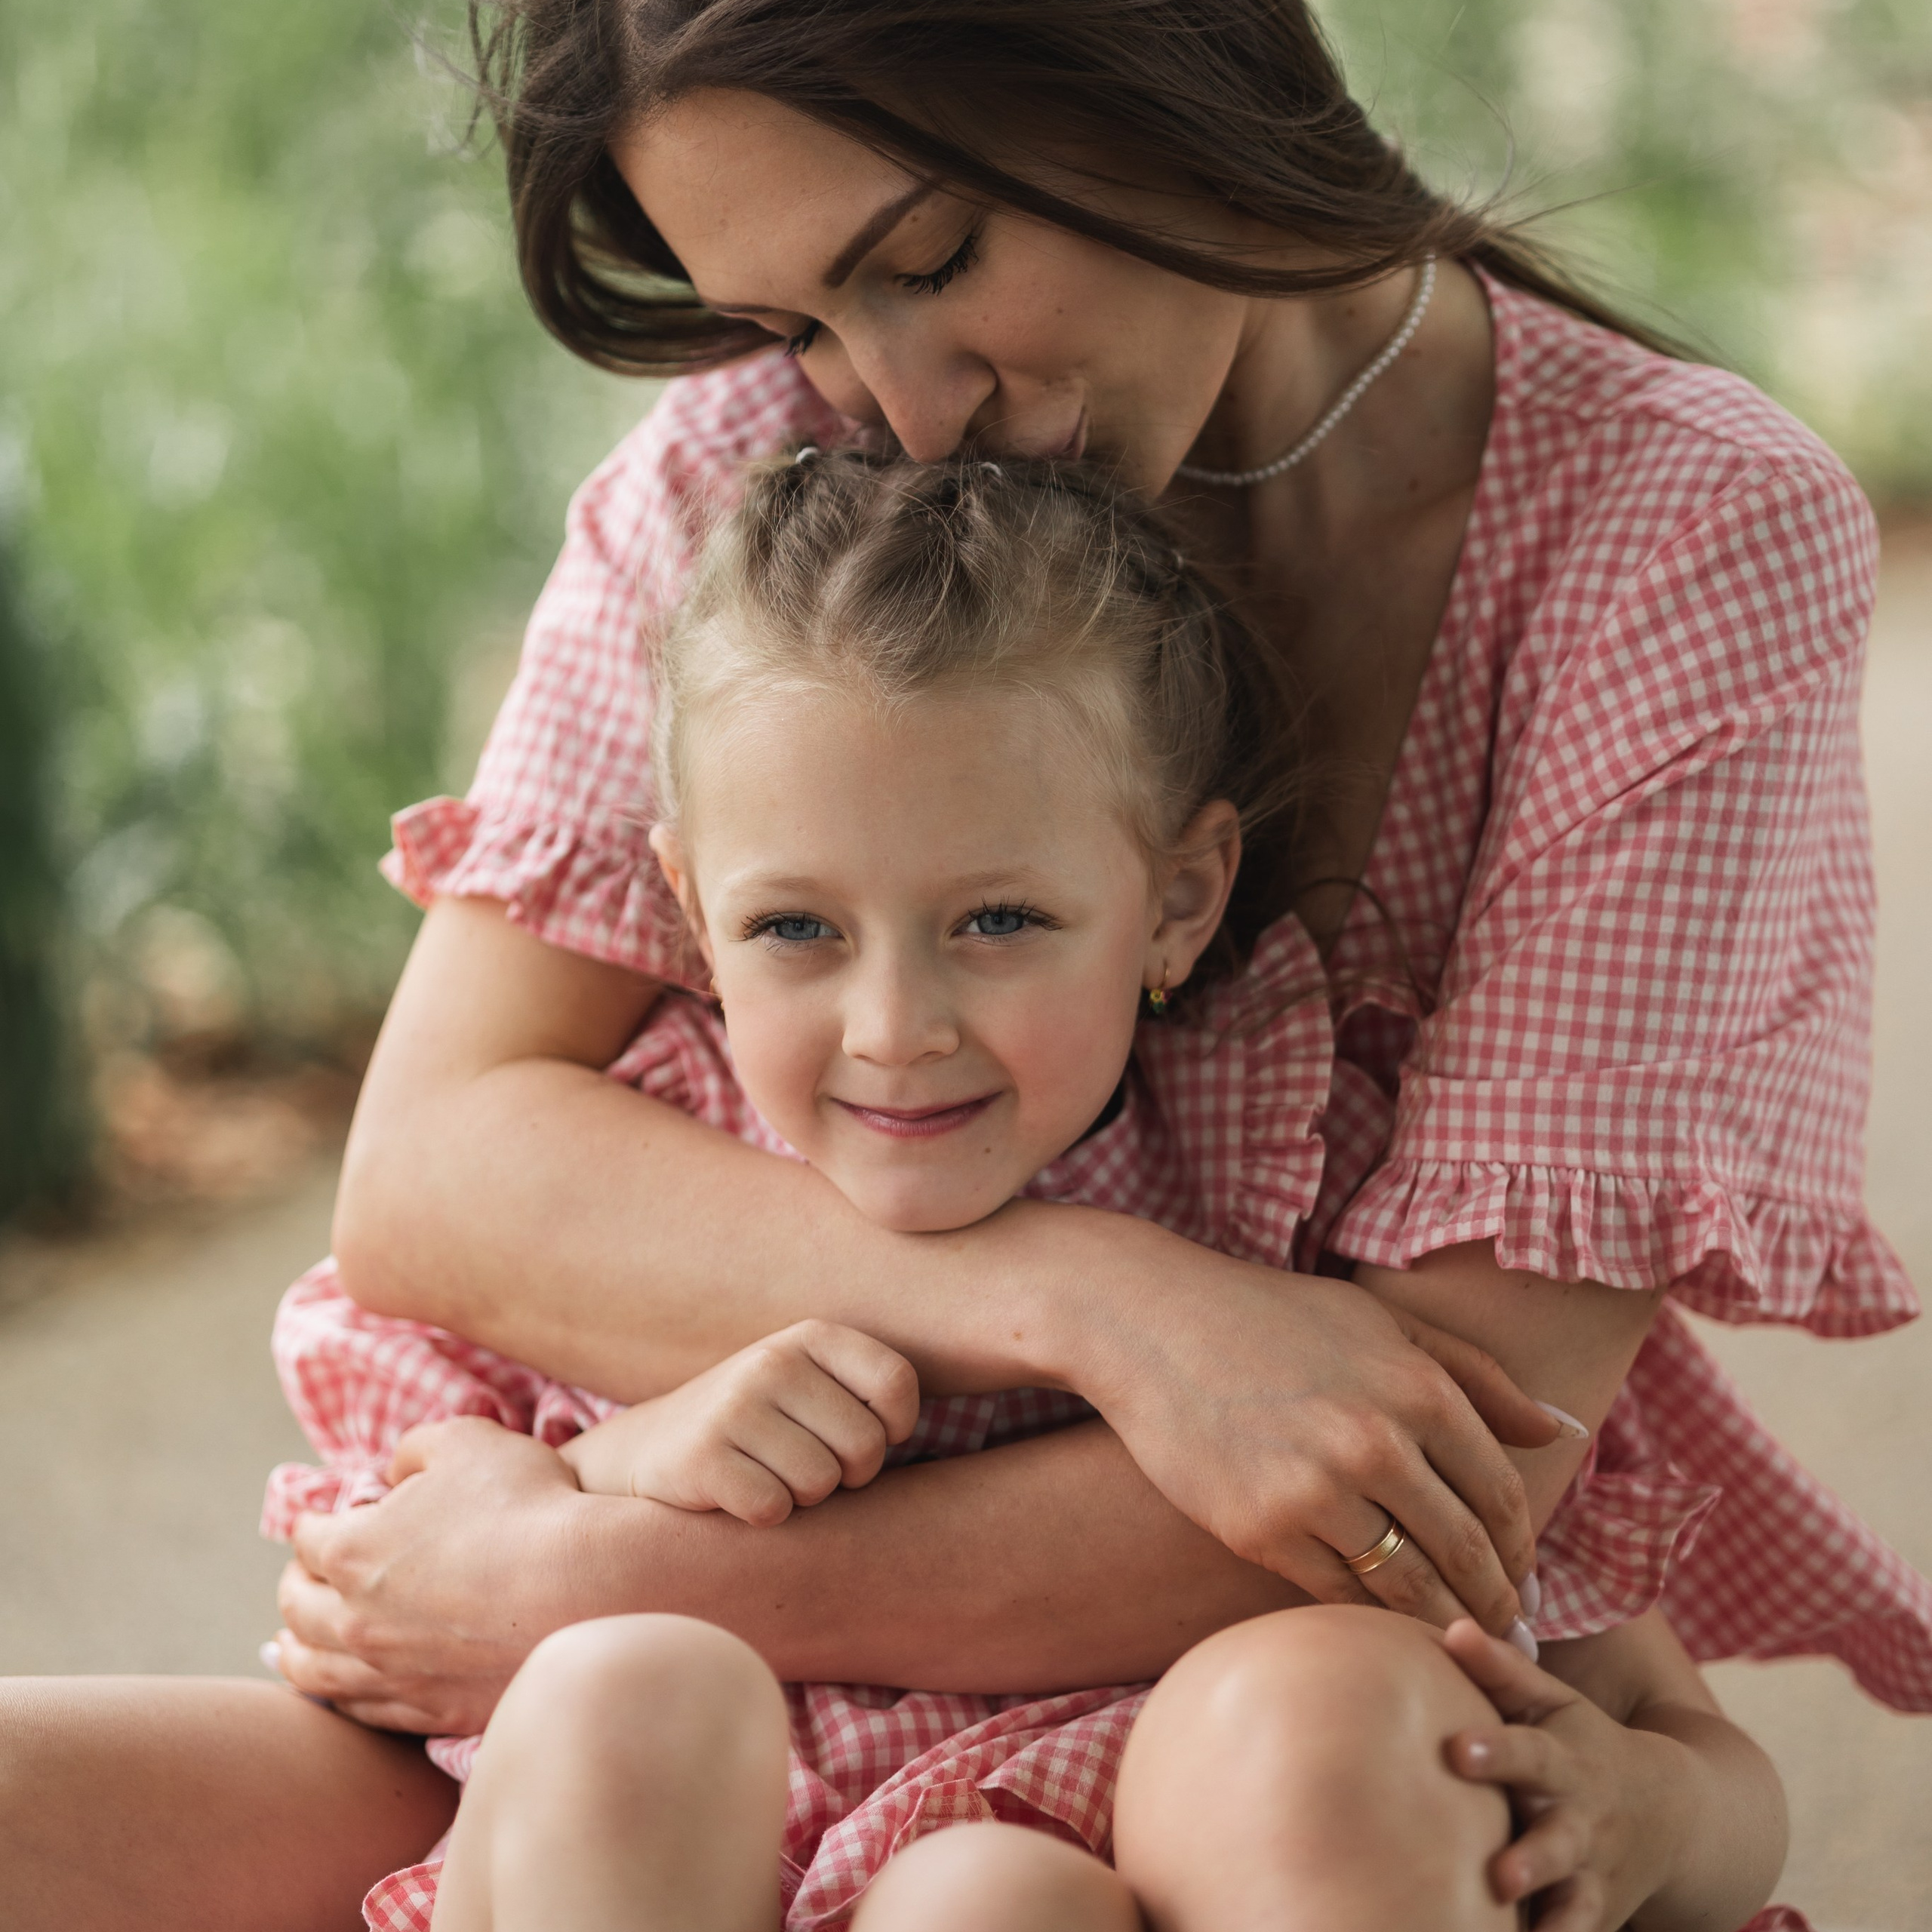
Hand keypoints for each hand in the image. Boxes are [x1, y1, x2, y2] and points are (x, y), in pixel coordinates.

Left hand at [273, 1416, 634, 1734]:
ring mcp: (391, 1675)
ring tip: (292, 1644)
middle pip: (295, 1608)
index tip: (331, 1513)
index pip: (306, 1536)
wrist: (588, 1586)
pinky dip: (343, 1696)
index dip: (316, 1519)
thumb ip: (413, 1450)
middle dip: (296, 1583)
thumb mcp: (464, 1439)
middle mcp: (356, 1621)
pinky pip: (363, 1712)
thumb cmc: (526, 1503)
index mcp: (352, 1551)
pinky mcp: (431, 1712)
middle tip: (306, 1574)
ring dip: (297, 1650)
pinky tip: (349, 1686)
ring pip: (313, 1672)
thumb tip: (397, 1474)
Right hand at [559, 1319, 919, 1525]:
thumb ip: (868, 1389)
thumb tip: (964, 1393)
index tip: (870, 1438)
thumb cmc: (757, 1426)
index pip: (898, 1383)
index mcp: (810, 1336)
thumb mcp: (811, 1387)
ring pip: (821, 1484)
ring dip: (801, 1497)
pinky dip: (764, 1517)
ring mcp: (734, 1406)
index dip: (895, 1428)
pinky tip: (737, 1496)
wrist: (648, 1451)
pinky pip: (775, 1509)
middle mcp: (773, 1361)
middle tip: (807, 1467)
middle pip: (866, 1446)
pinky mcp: (702, 1456)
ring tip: (767, 1474)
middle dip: (847, 1475)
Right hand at [1086, 1246, 1559, 1634]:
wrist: (1150, 1324)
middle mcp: (1376, 1441)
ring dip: (1444, 1622)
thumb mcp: (1382, 1322)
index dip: (1522, 1547)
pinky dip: (1372, 1618)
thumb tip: (1562, 1432)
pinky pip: (1340, 1595)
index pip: (1502, 1494)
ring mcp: (1317, 1490)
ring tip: (1457, 1641)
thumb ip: (1477, 1375)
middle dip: (1496, 1599)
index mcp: (1416, 1386)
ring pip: (1411, 1587)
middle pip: (1468, 1551)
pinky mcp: (1262, 1529)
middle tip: (1505, 1629)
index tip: (1521, 1576)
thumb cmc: (1271, 1315)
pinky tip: (1383, 1624)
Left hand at [1441, 1619, 1684, 1930]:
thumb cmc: (1584, 1745)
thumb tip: (1451, 1627)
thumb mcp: (1553, 1703)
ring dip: (1549, 1916)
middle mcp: (1581, 1824)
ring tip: (1508, 1911)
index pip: (1529, 1754)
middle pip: (1555, 1841)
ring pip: (1570, 1903)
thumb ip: (1502, 1670)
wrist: (1675, 1816)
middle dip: (1531, 1857)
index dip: (1496, 1751)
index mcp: (1564, 1763)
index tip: (1456, 1748)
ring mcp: (1590, 1877)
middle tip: (1498, 1873)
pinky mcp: (1592, 1918)